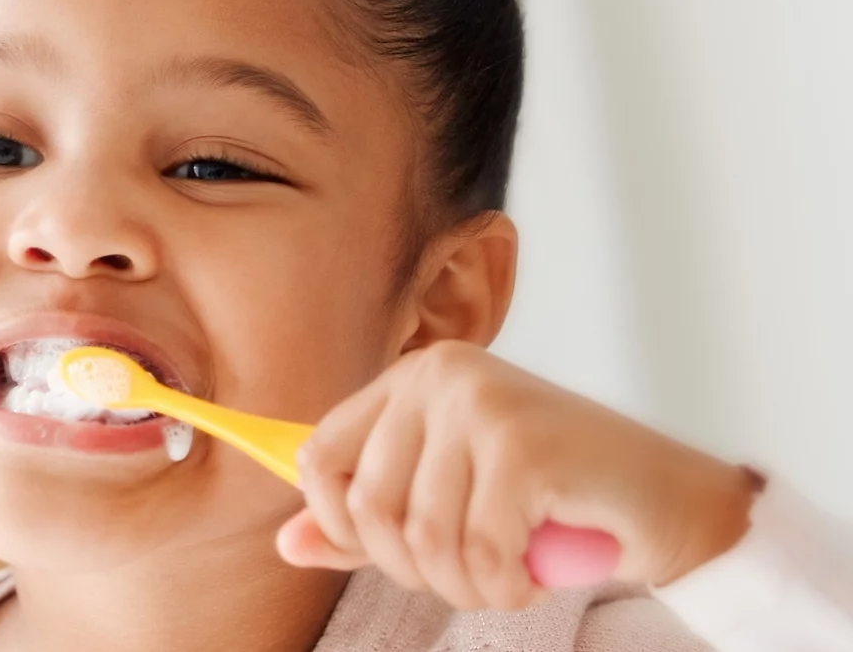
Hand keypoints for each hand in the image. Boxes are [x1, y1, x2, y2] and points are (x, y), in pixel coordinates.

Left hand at [276, 341, 759, 609]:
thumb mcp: (446, 505)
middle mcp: (441, 376)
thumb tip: (287, 544)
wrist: (675, 504)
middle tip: (471, 573)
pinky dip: (505, 586)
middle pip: (366, 507)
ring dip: (466, 584)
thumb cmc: (560, 501)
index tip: (392, 553)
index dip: (341, 524)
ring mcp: (482, 405)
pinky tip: (535, 574)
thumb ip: (367, 521)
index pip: (319, 457)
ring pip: (422, 538)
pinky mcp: (523, 446)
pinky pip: (479, 553)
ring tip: (507, 575)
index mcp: (413, 378)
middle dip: (414, 568)